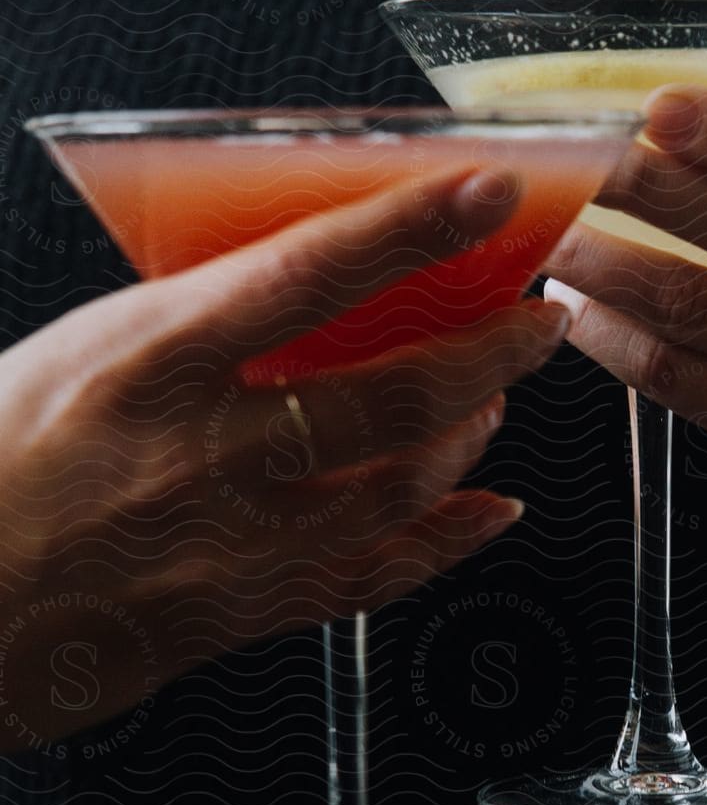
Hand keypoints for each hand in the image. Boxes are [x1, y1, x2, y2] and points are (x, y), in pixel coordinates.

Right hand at [0, 168, 569, 748]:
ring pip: (400, 486)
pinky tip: (490, 511)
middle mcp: (199, 454)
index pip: (304, 274)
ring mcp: (231, 544)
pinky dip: (449, 541)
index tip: (485, 190)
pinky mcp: (244, 614)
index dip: (409, 229)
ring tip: (494, 398)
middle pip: (389, 396)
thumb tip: (307, 282)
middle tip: (533, 316)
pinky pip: (375, 578)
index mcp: (141, 361)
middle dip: (487, 350)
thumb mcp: (76, 352)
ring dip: (470, 434)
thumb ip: (192, 323)